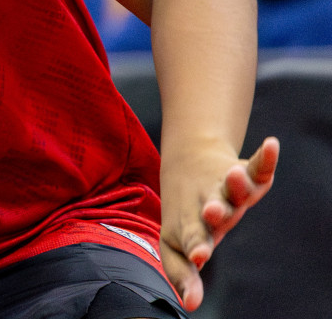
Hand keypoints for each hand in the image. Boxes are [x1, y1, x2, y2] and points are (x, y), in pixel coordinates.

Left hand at [160, 136, 278, 309]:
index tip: (198, 255)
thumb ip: (183, 275)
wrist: (187, 166)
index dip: (195, 245)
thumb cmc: (184, 216)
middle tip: (211, 211)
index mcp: (193, 226)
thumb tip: (189, 306)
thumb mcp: (176, 246)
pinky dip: (266, 157)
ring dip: (236, 183)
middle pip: (214, 209)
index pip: (193, 237)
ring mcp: (228, 189)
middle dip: (215, 212)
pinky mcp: (247, 173)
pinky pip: (258, 166)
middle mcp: (211, 206)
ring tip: (235, 174)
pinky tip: (271, 144)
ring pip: (234, 187)